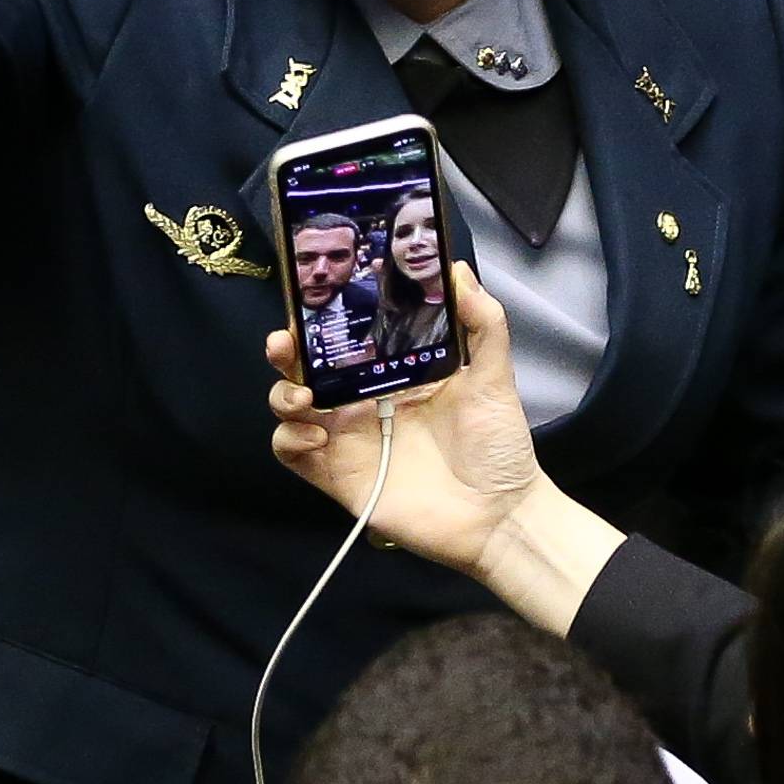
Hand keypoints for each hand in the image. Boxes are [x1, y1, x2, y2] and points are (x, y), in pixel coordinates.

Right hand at [265, 263, 627, 633]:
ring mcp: (348, 439)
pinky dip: (291, 440)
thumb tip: (456, 269)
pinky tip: (318, 436)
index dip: (325, 319)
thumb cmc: (499, 444)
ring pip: (291, 408)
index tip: (314, 298)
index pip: (349, 338)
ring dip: (284, 395)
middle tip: (284, 341)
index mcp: (396, 372)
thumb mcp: (494, 376)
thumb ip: (482, 321)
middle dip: (286, 351)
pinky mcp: (337, 476)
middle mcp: (365, 401)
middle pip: (307, 368)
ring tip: (305, 396)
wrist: (498, 514)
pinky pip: (293, 454)